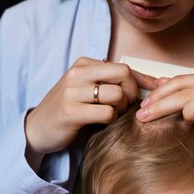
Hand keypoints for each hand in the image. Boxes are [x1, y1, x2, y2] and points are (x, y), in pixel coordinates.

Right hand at [25, 57, 157, 166]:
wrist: (37, 129)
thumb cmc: (70, 109)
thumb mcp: (90, 89)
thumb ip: (115, 83)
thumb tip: (156, 83)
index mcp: (83, 64)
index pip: (124, 67)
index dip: (143, 81)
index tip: (156, 91)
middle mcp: (77, 74)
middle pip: (123, 74)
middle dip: (132, 93)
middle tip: (126, 107)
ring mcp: (72, 92)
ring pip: (117, 95)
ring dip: (121, 109)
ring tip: (112, 115)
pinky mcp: (71, 112)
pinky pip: (106, 113)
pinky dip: (110, 120)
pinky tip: (102, 123)